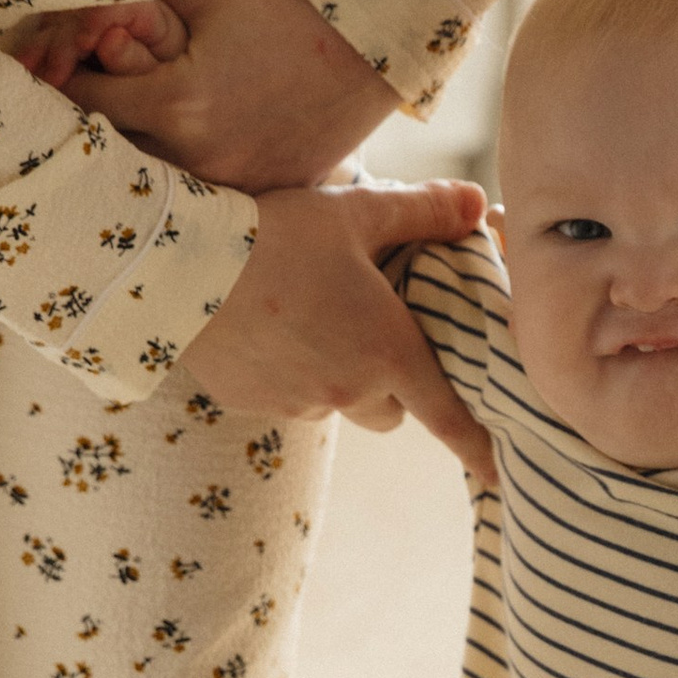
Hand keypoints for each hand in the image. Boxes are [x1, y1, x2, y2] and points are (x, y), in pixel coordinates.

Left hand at [11, 0, 398, 191]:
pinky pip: (205, 190)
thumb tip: (66, 3)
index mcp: (177, 103)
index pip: (82, 101)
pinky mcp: (266, 196)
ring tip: (138, 110)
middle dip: (96, 115)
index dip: (60, 78)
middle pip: (112, 147)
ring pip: (156, 176)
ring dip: (138, 146)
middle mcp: (202, 158)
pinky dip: (188, 166)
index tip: (52, 62)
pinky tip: (189, 134)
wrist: (373, 38)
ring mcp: (237, 186)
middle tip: (89, 85)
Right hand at [176, 176, 495, 462]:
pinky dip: (286, 376)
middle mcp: (347, 389)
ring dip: (335, 378)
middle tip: (372, 337)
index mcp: (388, 351)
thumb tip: (481, 203)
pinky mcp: (249, 404)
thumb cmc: (278, 232)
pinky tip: (263, 328)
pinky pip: (284, 399)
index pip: (448, 418)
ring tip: (307, 320)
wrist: (177, 261)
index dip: (478, 449)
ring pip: (335, 405)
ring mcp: (295, 402)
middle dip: (392, 389)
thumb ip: (425, 211)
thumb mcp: (357, 212)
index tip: (500, 474)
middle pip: (391, 414)